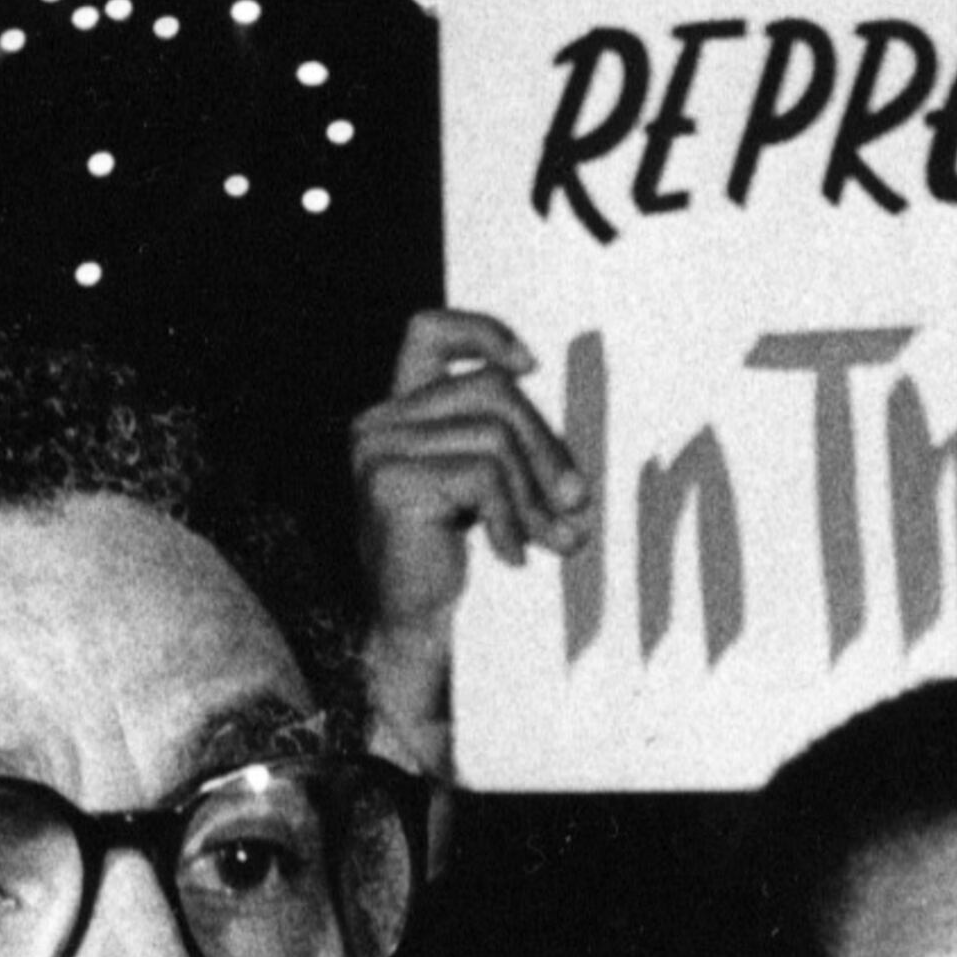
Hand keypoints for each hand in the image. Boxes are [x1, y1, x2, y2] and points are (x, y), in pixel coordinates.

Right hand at [349, 311, 590, 745]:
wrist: (409, 625)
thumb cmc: (448, 558)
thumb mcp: (491, 494)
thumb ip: (521, 461)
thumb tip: (579, 487)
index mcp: (398, 411)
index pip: (427, 331)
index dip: (483, 331)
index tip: (531, 366)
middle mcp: (379, 421)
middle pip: (491, 391)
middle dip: (546, 445)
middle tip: (577, 504)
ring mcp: (377, 449)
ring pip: (495, 437)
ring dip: (536, 494)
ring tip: (553, 539)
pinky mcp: (389, 482)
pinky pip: (483, 476)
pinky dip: (512, 519)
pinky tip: (512, 557)